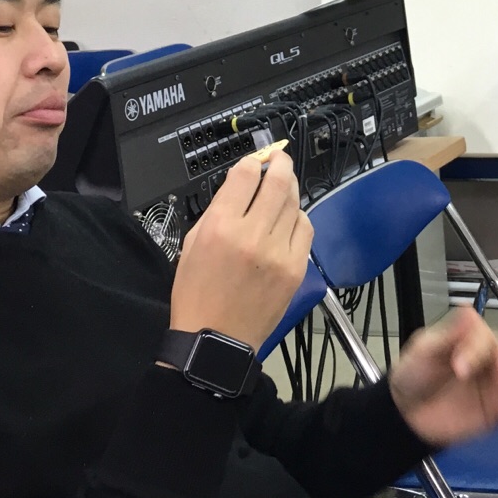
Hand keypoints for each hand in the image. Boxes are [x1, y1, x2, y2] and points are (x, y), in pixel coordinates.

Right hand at [166, 151, 313, 350]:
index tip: (254, 162)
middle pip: (278, 181)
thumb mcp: (192, 244)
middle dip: (280, 161)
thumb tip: (239, 184)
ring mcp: (279, 252)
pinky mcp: (296, 268)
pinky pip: (306, 229)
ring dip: (289, 188)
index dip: (251, 161)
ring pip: (294, 203)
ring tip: (283, 186)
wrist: (214, 341)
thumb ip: (216, 210)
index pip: (246, 174)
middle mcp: (253, 234)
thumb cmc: (196, 293)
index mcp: (221, 226)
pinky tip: (290, 218)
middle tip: (279, 157)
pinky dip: (299, 217)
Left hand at [389, 308, 497, 447]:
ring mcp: (496, 384)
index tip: (459, 366)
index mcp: (472, 339)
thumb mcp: (424, 351)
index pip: (488, 335)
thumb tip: (469, 310)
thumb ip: (448, 335)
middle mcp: (489, 358)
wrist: (407, 412)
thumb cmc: (414, 374)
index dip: (478, 348)